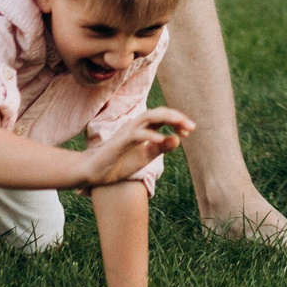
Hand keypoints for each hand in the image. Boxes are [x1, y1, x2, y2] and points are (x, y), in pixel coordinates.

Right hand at [79, 108, 196, 189]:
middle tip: (191, 126)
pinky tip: (162, 140)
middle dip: (176, 117)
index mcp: (142, 128)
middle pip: (158, 113)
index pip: (163, 118)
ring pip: (149, 116)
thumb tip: (178, 139)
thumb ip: (161, 148)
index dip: (178, 121)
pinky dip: (151, 135)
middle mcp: (135, 125)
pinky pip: (137, 134)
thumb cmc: (119, 163)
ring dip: (167, 119)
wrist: (94, 172)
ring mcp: (127, 131)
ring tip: (181, 126)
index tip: (189, 131)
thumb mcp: (145, 157)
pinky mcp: (120, 141)